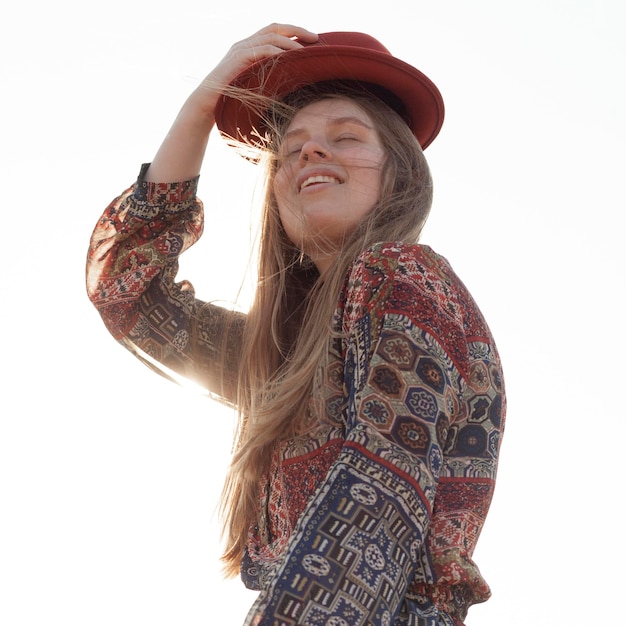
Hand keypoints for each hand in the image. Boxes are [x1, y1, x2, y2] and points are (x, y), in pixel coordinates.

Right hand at [192, 24, 317, 115]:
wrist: (208, 104)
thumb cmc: (231, 100)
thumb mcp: (254, 86)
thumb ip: (268, 79)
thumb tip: (291, 85)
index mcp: (249, 48)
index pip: (274, 32)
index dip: (293, 32)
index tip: (311, 40)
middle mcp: (244, 44)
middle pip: (274, 27)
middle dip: (297, 30)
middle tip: (315, 39)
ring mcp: (240, 49)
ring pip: (270, 36)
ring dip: (290, 42)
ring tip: (306, 51)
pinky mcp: (238, 58)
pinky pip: (262, 49)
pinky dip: (278, 52)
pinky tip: (290, 59)